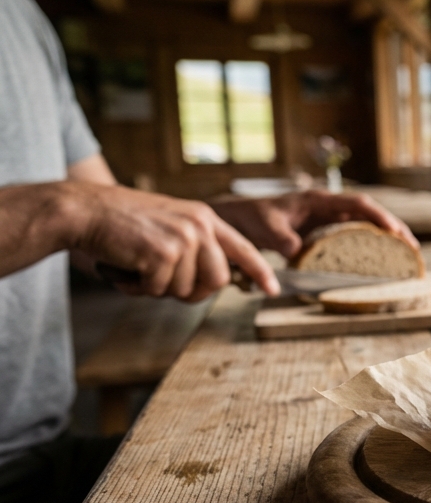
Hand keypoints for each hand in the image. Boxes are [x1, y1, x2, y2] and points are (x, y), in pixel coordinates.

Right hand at [62, 183, 279, 299]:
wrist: (85, 210)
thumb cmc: (122, 224)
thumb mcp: (170, 225)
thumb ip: (195, 248)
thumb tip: (213, 283)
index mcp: (204, 217)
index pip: (242, 248)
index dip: (259, 271)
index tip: (273, 289)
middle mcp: (200, 225)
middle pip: (218, 280)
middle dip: (193, 292)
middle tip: (163, 284)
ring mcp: (183, 237)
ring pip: (186, 288)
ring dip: (159, 287)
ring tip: (139, 266)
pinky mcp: (163, 252)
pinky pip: (159, 290)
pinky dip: (139, 287)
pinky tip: (126, 267)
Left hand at [210, 190, 417, 257]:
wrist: (241, 218)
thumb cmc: (253, 218)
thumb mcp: (266, 228)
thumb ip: (282, 238)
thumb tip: (298, 252)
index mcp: (318, 199)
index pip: (356, 203)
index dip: (377, 216)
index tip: (392, 231)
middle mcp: (329, 206)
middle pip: (370, 212)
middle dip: (393, 227)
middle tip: (412, 247)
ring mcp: (329, 217)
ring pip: (366, 223)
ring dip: (387, 237)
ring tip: (406, 254)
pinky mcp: (326, 230)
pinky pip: (355, 234)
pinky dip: (371, 244)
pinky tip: (382, 258)